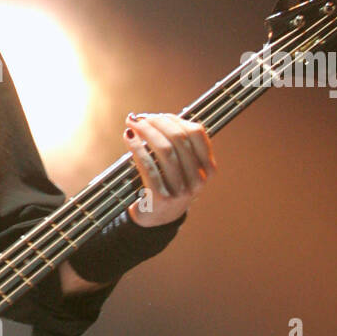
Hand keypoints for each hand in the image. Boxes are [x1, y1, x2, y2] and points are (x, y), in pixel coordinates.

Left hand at [124, 112, 216, 226]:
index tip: (157, 115)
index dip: (175, 119)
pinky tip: (129, 139)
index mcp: (207, 169)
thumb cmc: (166, 186)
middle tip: (140, 118)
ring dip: (146, 132)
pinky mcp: (162, 197)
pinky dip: (137, 148)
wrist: (155, 220)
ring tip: (133, 125)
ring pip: (165, 150)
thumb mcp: (180, 168)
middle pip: (179, 139)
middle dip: (157, 123)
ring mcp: (181, 190)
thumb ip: (176, 146)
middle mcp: (198, 180)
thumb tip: (154, 117)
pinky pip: (148, 166)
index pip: (196, 133)